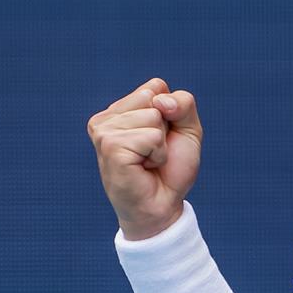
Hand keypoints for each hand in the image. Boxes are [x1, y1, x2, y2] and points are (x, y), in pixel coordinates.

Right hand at [88, 77, 203, 239]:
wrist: (162, 206)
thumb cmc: (170, 169)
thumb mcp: (187, 130)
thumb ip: (183, 104)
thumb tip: (160, 101)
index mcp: (120, 109)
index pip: (156, 86)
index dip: (171, 113)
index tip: (161, 138)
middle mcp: (107, 117)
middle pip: (154, 98)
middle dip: (166, 127)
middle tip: (154, 152)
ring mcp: (104, 131)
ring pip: (153, 117)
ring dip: (161, 144)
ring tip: (148, 161)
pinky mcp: (110, 146)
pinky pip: (151, 136)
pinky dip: (158, 154)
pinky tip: (144, 168)